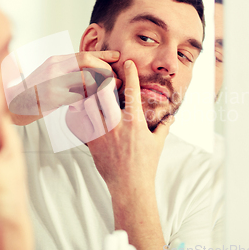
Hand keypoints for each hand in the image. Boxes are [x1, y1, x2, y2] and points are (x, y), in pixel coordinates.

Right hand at [8, 51, 120, 124]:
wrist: (13, 105)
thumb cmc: (35, 93)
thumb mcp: (51, 77)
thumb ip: (68, 73)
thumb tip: (92, 73)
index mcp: (56, 61)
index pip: (84, 53)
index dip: (103, 55)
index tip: (118, 57)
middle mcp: (54, 67)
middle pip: (87, 61)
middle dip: (105, 70)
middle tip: (115, 81)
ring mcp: (53, 81)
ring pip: (85, 78)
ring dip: (99, 86)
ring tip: (106, 93)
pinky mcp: (52, 97)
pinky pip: (78, 96)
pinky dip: (87, 101)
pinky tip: (87, 105)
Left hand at [85, 60, 173, 191]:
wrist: (130, 186)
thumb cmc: (145, 165)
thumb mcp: (158, 143)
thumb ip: (164, 127)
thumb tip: (171, 117)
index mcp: (134, 122)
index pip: (132, 91)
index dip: (130, 74)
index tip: (127, 63)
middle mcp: (116, 125)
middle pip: (104, 92)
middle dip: (103, 79)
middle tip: (102, 74)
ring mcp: (102, 133)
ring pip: (88, 104)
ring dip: (88, 93)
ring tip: (87, 86)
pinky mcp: (91, 142)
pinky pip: (79, 122)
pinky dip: (77, 111)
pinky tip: (77, 106)